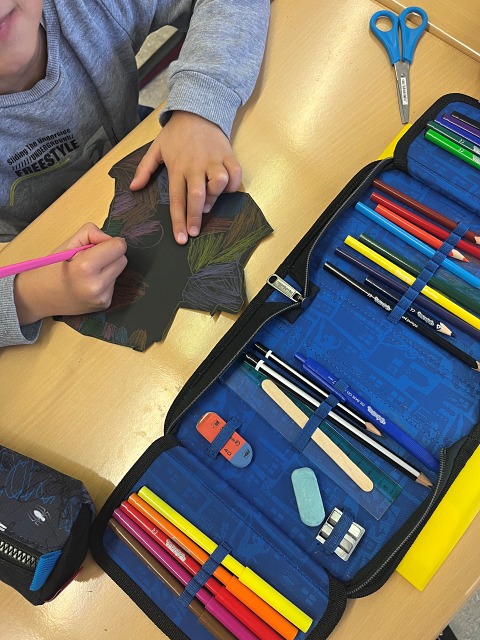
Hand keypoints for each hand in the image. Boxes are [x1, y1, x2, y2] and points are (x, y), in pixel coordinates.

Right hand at [14, 223, 126, 324]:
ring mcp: (101, 298)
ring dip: (108, 268)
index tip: (98, 244)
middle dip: (110, 255)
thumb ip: (90, 233)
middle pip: (123, 259)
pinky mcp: (104, 305)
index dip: (110, 242)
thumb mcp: (67, 244)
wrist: (38, 297)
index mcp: (86, 267)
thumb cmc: (51, 268)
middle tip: (91, 258)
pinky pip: (113, 284)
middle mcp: (96, 285)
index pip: (119, 247)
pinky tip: (88, 283)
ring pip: (119, 272)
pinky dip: (105, 281)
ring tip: (87, 273)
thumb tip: (110, 238)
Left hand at [130, 111, 241, 243]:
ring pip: (219, 183)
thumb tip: (134, 187)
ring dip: (215, 198)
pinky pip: (236, 174)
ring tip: (209, 204)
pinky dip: (234, 186)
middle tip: (194, 233)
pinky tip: (227, 190)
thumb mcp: (156, 148)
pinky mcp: (228, 155)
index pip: (177, 199)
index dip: (178, 220)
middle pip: (197, 196)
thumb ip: (145, 169)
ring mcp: (214, 160)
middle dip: (196, 217)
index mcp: (177, 166)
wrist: (197, 109)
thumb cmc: (176, 133)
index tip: (181, 238)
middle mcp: (196, 165)